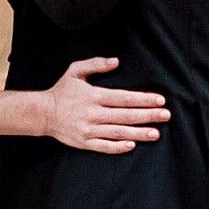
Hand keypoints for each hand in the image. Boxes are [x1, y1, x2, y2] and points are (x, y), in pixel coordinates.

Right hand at [40, 57, 169, 155]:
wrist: (42, 113)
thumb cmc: (62, 91)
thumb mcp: (75, 71)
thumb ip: (96, 64)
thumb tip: (116, 61)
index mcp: (93, 96)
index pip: (124, 98)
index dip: (143, 99)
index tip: (160, 100)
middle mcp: (93, 114)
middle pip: (126, 116)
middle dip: (148, 115)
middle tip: (166, 116)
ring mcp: (89, 130)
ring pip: (118, 133)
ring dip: (139, 133)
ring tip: (156, 133)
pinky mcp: (84, 142)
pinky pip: (104, 147)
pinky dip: (118, 147)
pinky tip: (132, 145)